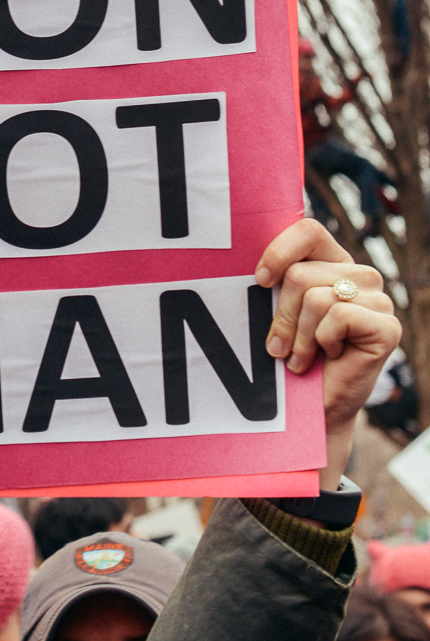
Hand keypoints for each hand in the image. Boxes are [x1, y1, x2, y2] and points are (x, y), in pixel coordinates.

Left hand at [254, 217, 398, 487]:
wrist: (311, 410)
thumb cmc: (288, 358)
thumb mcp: (277, 312)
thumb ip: (274, 280)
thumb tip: (251, 261)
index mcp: (333, 263)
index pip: (308, 230)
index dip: (279, 251)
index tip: (259, 282)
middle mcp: (360, 275)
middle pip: (301, 274)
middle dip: (282, 317)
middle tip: (280, 347)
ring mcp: (379, 300)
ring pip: (316, 298)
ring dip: (299, 336)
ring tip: (301, 357)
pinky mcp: (388, 327)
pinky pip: (338, 317)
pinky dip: (322, 341)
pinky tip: (329, 357)